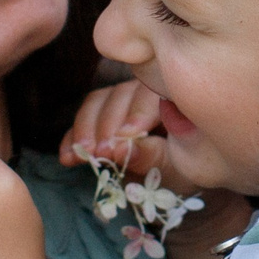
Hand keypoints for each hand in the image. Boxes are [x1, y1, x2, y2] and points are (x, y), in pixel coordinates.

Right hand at [57, 80, 182, 187]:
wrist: (184, 169)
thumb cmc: (190, 167)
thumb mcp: (177, 167)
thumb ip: (153, 155)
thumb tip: (123, 149)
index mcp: (172, 95)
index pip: (151, 94)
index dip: (136, 113)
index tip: (124, 139)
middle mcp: (145, 89)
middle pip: (120, 96)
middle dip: (107, 126)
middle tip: (100, 154)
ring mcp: (122, 98)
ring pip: (98, 102)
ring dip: (85, 129)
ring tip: (82, 156)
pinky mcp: (102, 112)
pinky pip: (83, 117)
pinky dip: (73, 136)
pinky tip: (68, 157)